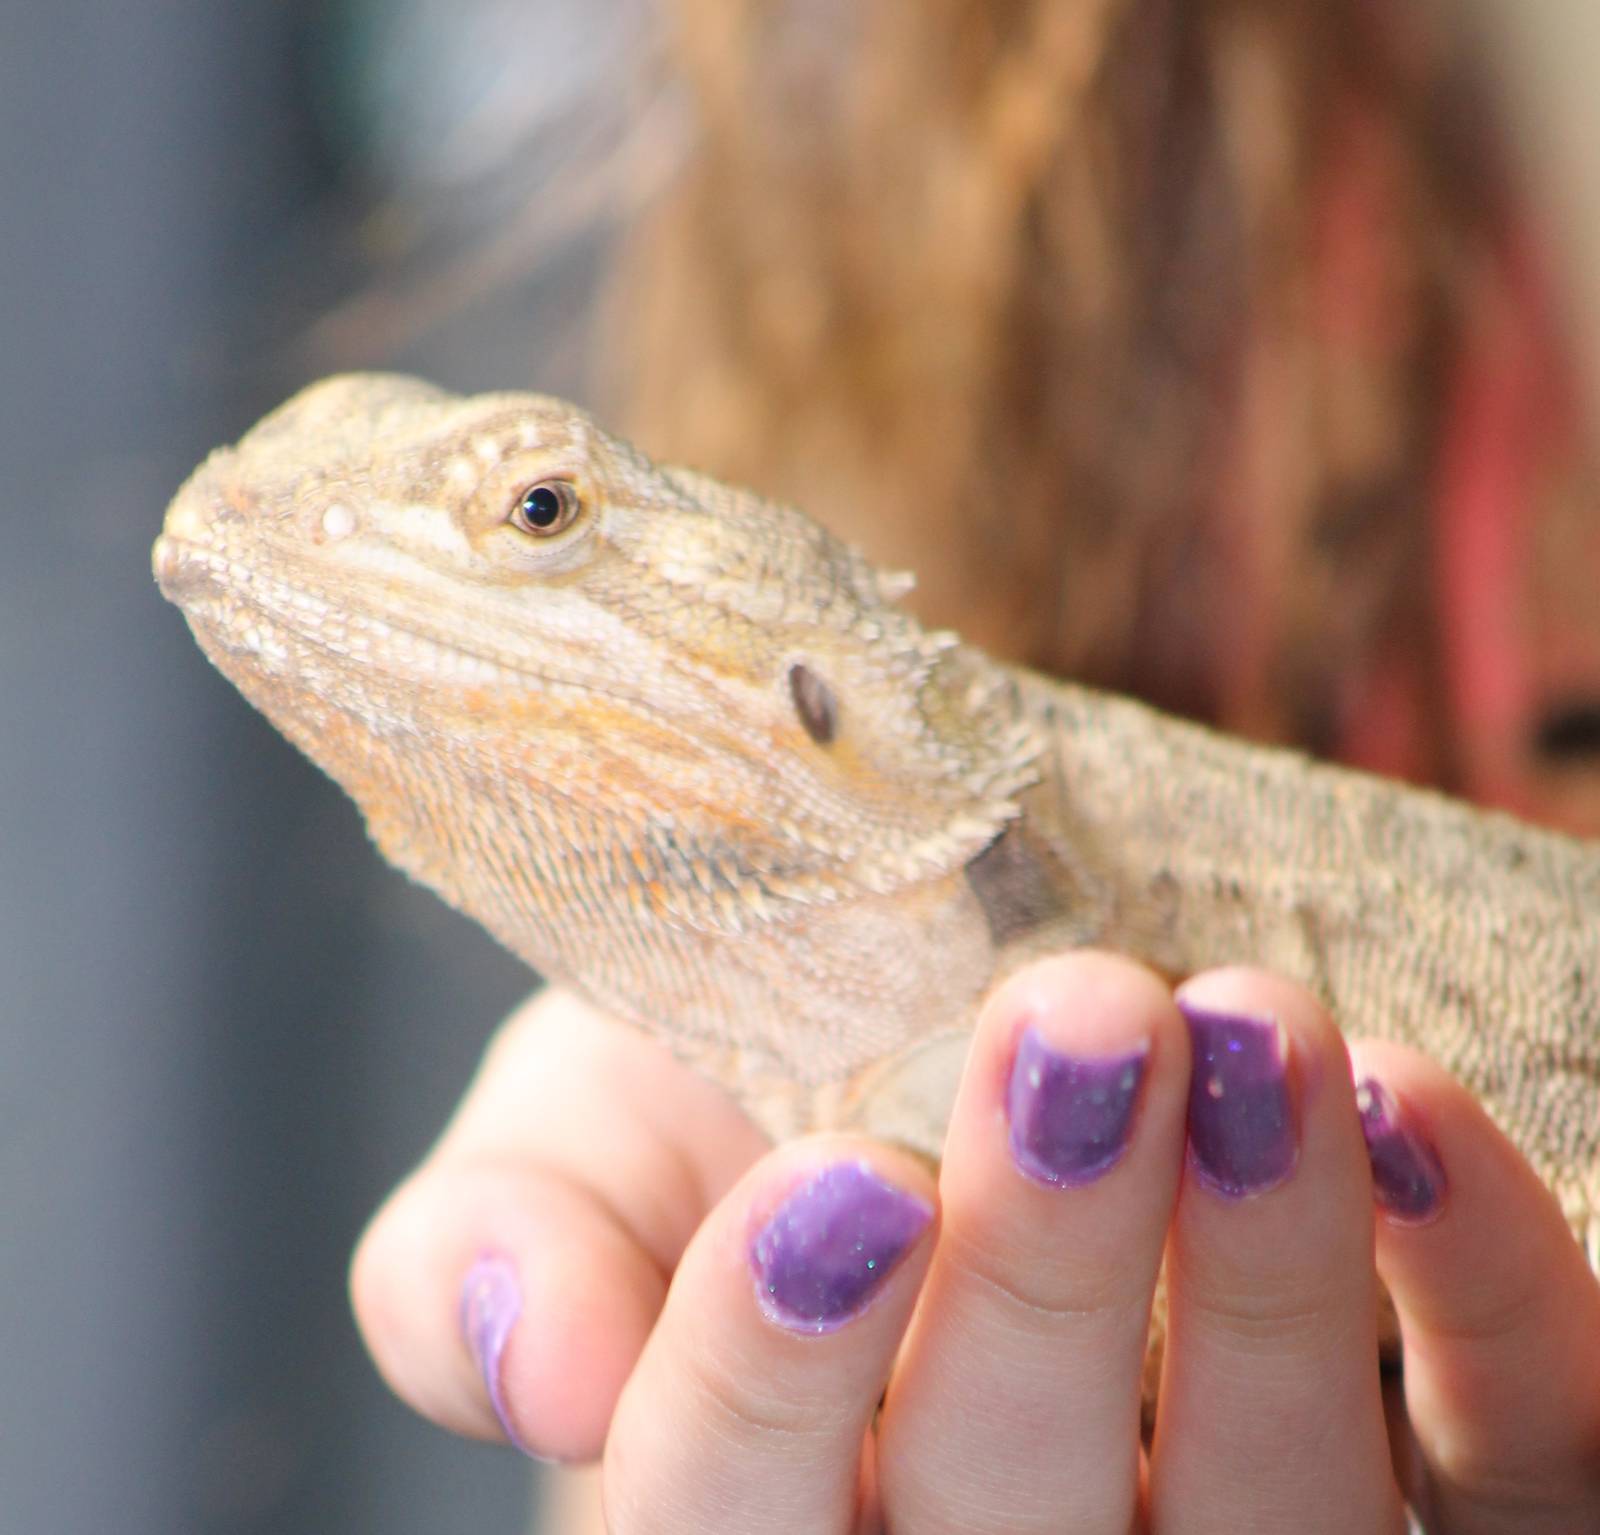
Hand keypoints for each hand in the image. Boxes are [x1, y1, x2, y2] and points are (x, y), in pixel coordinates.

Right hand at [350, 954, 1599, 1530]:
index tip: (836, 1181)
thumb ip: (480, 1248)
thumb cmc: (718, 1088)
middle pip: (1016, 1529)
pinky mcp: (1439, 1471)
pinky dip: (1493, 1302)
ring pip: (1276, 1521)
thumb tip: (523, 1359)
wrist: (898, 1009)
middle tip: (1079, 1021)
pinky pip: (1519, 1458)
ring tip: (1247, 1026)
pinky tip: (1400, 1103)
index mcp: (755, 1516)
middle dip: (1055, 1274)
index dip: (766, 1377)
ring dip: (1276, 1278)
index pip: (722, 1524)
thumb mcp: (566, 1129)